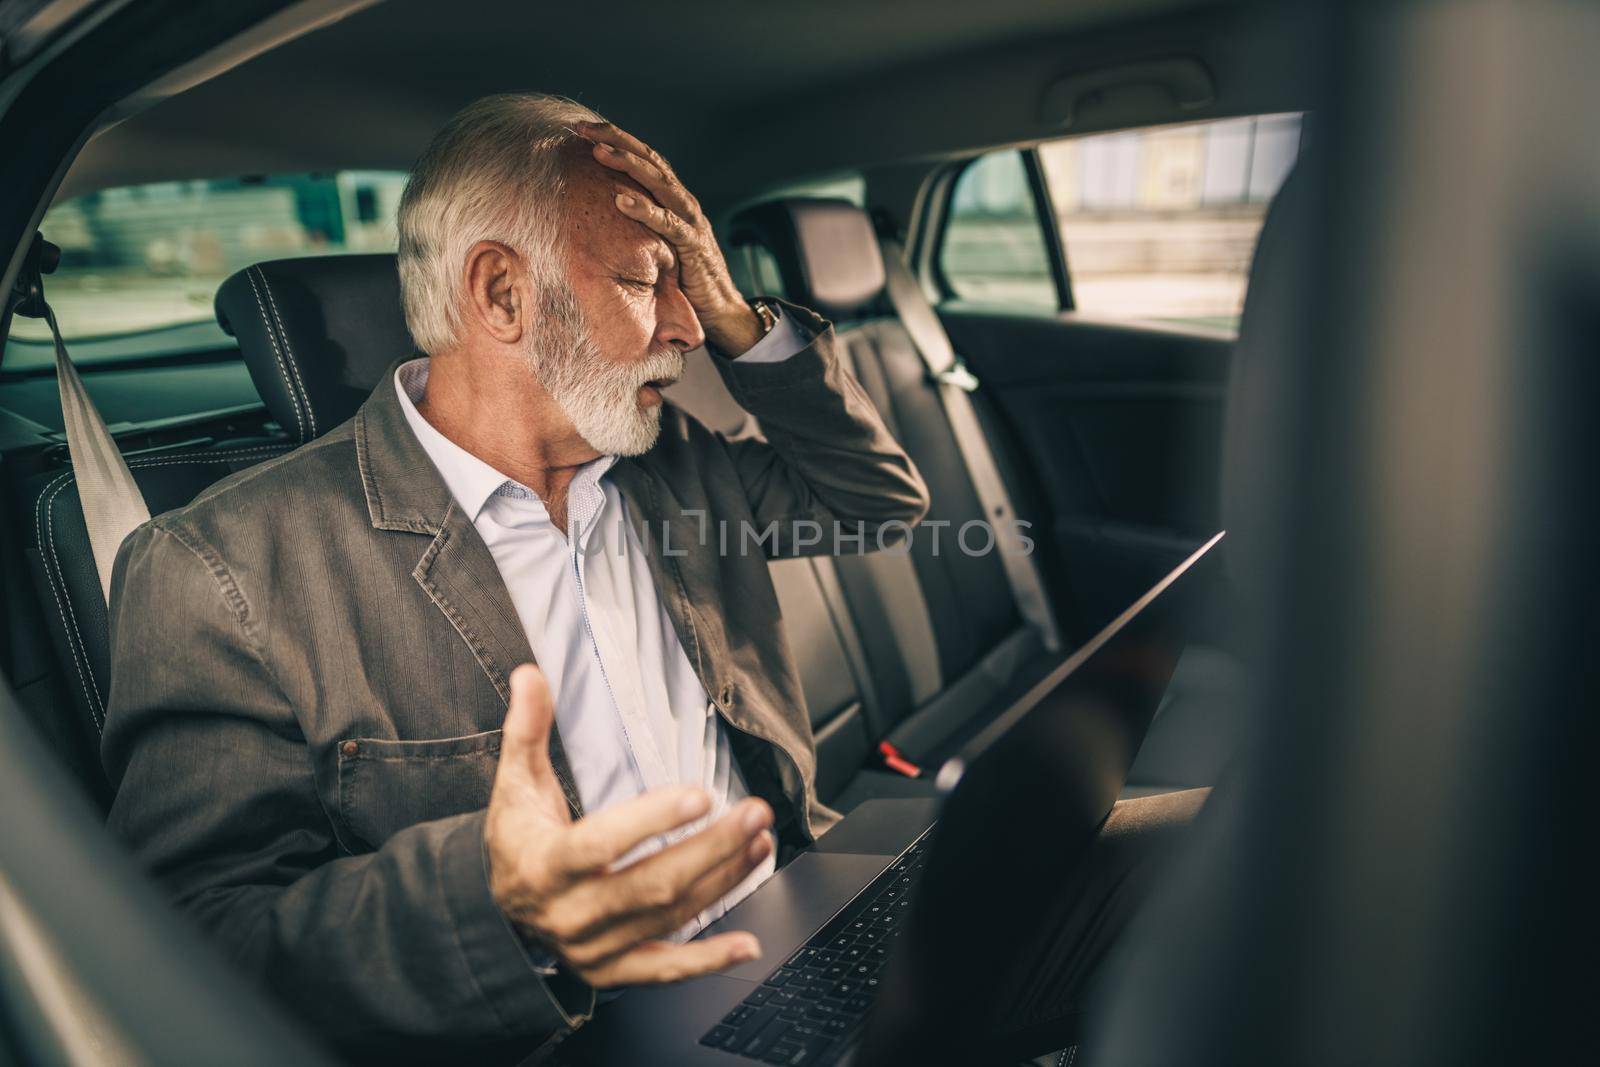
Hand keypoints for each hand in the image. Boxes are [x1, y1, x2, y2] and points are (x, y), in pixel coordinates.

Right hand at [485, 664, 773, 986]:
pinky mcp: (614, 971)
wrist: (499, 909)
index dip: (653, 821)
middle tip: (754, 812)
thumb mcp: (515, 784)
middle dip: (712, 847)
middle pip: (652, 884)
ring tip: (761, 841)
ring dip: (724, 879)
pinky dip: (710, 959)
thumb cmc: (517, 839)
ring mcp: (595, 948)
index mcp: (546, 865)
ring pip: (670, 917)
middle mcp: (572, 914)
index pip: (603, 845)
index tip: (699, 796)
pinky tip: (749, 942)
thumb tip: (529, 674)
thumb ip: (527, 729)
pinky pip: (667, 969)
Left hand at [575, 120, 764, 355]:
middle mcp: (684, 203)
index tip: (583, 127)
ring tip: (598, 152)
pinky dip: (644, 210)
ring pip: (659, 183)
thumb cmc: (686, 279)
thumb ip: (641, 226)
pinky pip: (667, 223)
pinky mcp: (693, 246)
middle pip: (650, 160)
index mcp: (675, 199)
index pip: (646, 159)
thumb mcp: (659, 244)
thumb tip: (602, 214)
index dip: (617, 139)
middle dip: (616, 140)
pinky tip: (620, 201)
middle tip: (583, 127)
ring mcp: (691, 222)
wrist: (721, 310)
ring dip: (628, 165)